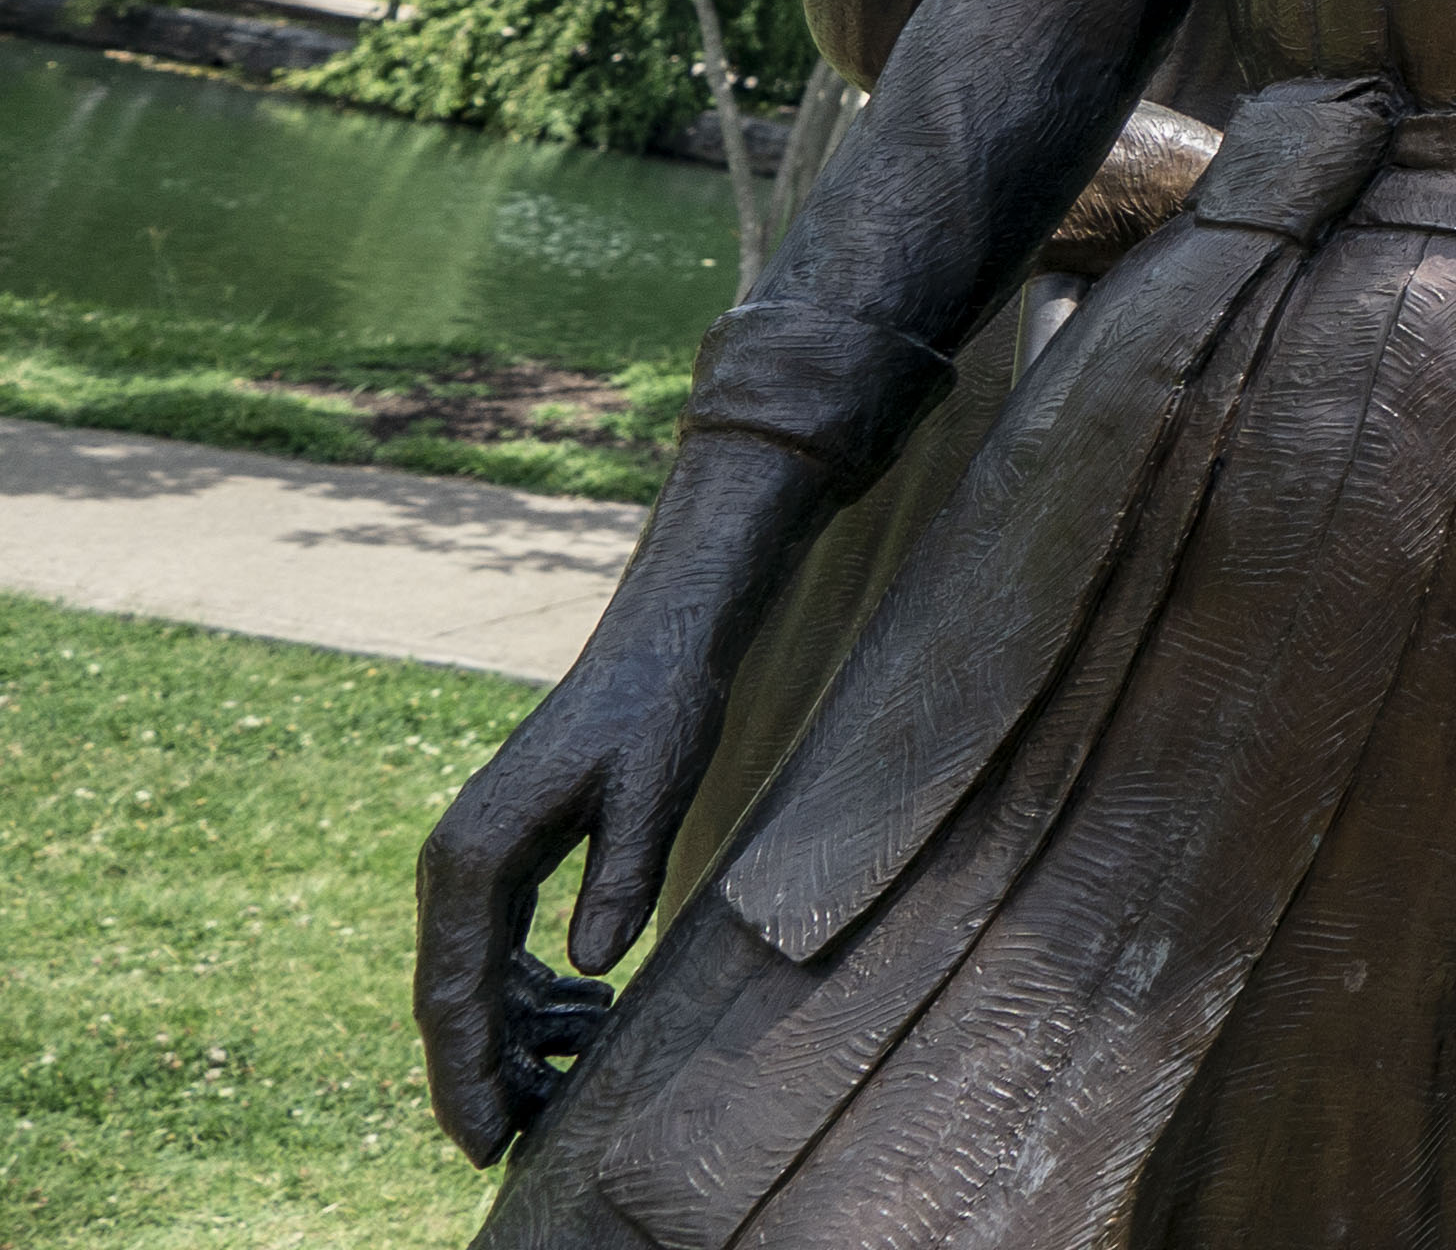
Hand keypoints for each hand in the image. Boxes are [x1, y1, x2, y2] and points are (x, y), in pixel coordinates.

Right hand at [414, 634, 726, 1159]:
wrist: (658, 645)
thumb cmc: (659, 709)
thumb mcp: (654, 789)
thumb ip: (622, 876)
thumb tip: (593, 972)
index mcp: (473, 854)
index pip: (454, 991)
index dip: (466, 1075)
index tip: (482, 1143)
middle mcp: (455, 862)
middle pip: (451, 998)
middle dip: (479, 1078)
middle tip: (512, 1153)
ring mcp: (475, 862)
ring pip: (475, 982)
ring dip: (514, 1041)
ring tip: (570, 1091)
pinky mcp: (506, 860)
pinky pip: (501, 951)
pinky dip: (534, 997)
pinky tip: (587, 1021)